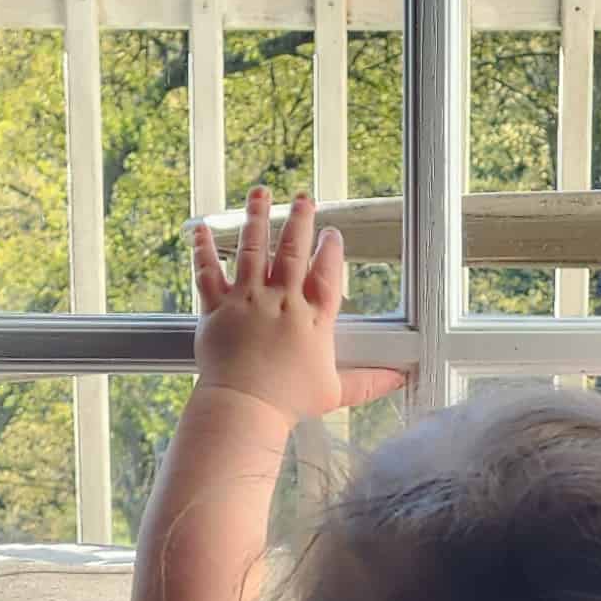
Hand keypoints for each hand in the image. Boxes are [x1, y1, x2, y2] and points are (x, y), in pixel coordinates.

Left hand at [191, 188, 410, 422]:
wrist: (245, 407)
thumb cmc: (288, 402)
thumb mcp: (335, 392)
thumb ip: (368, 382)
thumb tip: (399, 380)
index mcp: (312, 318)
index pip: (326, 274)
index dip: (330, 251)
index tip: (332, 233)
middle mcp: (281, 300)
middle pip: (291, 250)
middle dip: (298, 220)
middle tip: (303, 198)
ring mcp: (247, 300)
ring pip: (252, 249)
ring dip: (257, 217)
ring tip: (260, 193)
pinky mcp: (217, 308)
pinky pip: (207, 272)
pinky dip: (204, 248)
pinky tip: (201, 228)